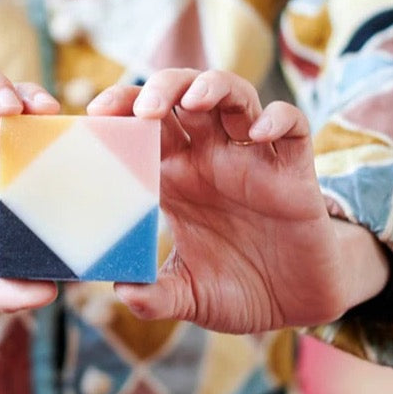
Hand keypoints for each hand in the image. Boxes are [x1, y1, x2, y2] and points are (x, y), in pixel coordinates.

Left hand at [87, 69, 388, 332]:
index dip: (122, 110)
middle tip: (143, 109)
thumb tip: (123, 293)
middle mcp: (211, 160)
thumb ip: (157, 296)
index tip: (96, 115)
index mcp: (177, 180)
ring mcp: (252, 161)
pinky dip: (277, 120)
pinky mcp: (295, 172)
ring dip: (213, 87)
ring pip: (234, 97)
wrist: (295, 306)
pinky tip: (257, 136)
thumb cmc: (237, 291)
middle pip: (183, 97)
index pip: (144, 128)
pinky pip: (293, 128)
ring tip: (193, 101)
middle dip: (161, 88)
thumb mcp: (190, 296)